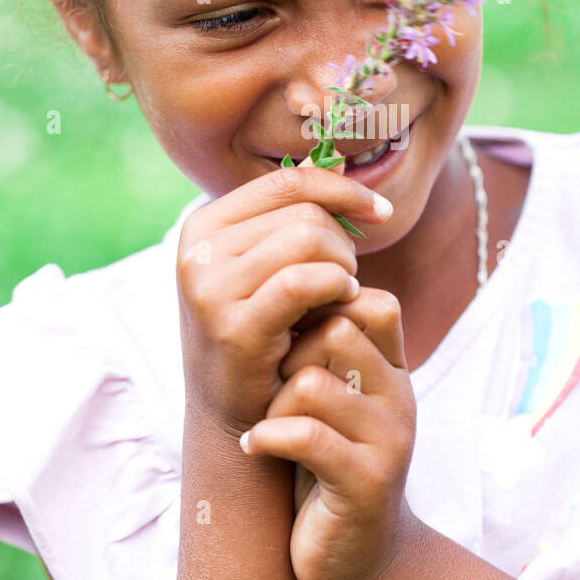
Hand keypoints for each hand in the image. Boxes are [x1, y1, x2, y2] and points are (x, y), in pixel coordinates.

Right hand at [176, 158, 391, 439]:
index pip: (288, 180)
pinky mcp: (232, 326)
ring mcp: (209, 287)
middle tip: (346, 281)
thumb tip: (338, 162)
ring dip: (343, 267)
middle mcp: (198, 248)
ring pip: (309, 239)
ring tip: (341, 296)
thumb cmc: (265, 335)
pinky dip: (336, 288)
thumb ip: (294, 219)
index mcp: (205, 224)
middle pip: (304, 211)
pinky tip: (341, 306)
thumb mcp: (269, 268)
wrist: (235, 417)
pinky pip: (304, 281)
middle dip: (342, 242)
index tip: (381, 211)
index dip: (344, 189)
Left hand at [238, 286, 419, 579]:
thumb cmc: (327, 464)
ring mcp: (389, 439)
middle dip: (289, 354)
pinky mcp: (367, 482)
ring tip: (265, 426)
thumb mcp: (332, 398)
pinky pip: (307, 437)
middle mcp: (399, 396)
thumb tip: (283, 280)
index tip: (286, 342)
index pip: (370, 301)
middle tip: (271, 388)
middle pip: (335, 329)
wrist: (357, 556)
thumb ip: (324, 349)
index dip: (321, 309)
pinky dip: (267, 438)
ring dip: (273, 404)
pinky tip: (254, 447)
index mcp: (393, 369)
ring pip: (312, 382)